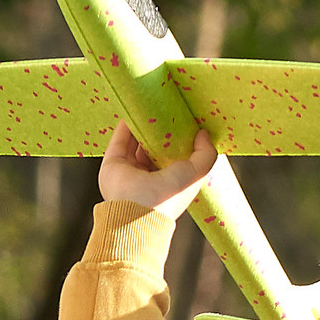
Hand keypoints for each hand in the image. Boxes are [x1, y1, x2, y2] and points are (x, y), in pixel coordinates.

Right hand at [100, 122, 216, 216]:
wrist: (136, 211)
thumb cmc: (168, 196)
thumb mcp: (196, 174)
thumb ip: (205, 154)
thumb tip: (204, 134)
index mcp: (168, 183)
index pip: (174, 159)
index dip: (180, 141)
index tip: (185, 123)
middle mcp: (148, 178)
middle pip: (154, 149)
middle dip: (161, 132)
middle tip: (168, 113)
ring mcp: (129, 171)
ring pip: (136, 143)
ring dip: (142, 126)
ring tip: (151, 108)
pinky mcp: (113, 164)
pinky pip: (120, 140)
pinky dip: (125, 126)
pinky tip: (134, 111)